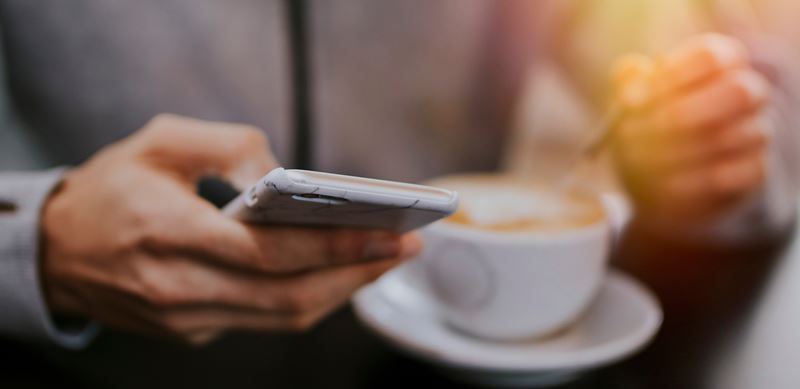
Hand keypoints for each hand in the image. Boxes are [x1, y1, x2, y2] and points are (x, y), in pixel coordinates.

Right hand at [41, 114, 420, 344]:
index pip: (270, 253)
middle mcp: (178, 288)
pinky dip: (305, 298)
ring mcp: (185, 319)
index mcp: (167, 235)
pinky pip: (263, 321)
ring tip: (382, 260)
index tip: (390, 234)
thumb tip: (288, 178)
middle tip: (406, 248)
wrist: (54, 251)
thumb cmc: (109, 189)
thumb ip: (231, 146)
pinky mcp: (190, 332)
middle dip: (357, 275)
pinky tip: (334, 273)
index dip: (337, 247)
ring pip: (282, 317)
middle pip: (290, 297)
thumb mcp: (161, 140)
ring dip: (340, 291)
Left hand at [612, 34, 770, 224]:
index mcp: (718, 64)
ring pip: (732, 137)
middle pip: (738, 91)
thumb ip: (629, 82)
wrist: (664, 181)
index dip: (672, 76)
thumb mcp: (632, 103)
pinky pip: (732, 175)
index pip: (711, 56)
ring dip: (679, 152)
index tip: (633, 98)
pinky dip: (693, 181)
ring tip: (640, 162)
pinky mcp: (755, 172)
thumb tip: (632, 70)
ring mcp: (756, 132)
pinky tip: (665, 185)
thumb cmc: (648, 127)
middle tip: (638, 133)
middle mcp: (747, 93)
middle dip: (683, 113)